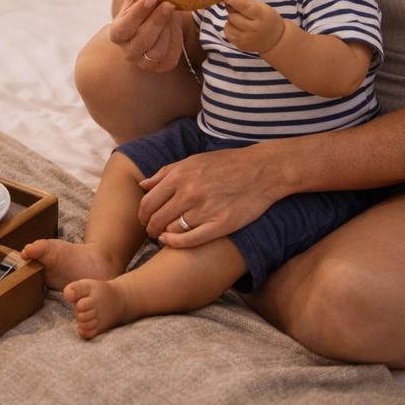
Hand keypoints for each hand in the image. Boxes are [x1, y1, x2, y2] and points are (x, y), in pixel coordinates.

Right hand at [109, 0, 183, 71]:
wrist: (158, 14)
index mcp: (117, 32)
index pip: (125, 27)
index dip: (138, 14)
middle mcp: (127, 50)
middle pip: (142, 41)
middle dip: (156, 21)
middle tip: (169, 4)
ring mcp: (143, 62)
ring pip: (156, 51)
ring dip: (167, 31)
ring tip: (172, 13)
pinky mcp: (160, 66)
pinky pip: (169, 59)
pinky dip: (175, 41)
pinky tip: (173, 26)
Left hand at [137, 148, 281, 247]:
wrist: (262, 170)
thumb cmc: (226, 163)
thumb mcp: (193, 161)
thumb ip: (165, 173)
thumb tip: (142, 185)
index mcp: (180, 176)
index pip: (148, 202)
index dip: (142, 214)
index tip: (144, 219)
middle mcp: (189, 193)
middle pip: (156, 218)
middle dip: (150, 227)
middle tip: (151, 231)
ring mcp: (205, 210)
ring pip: (171, 230)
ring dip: (163, 235)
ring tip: (163, 236)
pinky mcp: (221, 225)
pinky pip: (190, 240)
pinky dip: (175, 243)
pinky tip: (170, 242)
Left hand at [223, 0, 285, 54]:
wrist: (274, 40)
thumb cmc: (267, 19)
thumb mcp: (263, 8)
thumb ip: (247, 2)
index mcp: (262, 16)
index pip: (245, 8)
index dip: (234, 2)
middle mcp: (254, 29)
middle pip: (233, 16)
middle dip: (233, 12)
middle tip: (238, 11)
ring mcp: (247, 39)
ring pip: (228, 25)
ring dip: (231, 20)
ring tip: (239, 20)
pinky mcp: (241, 45)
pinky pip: (227, 33)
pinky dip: (229, 28)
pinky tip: (237, 27)